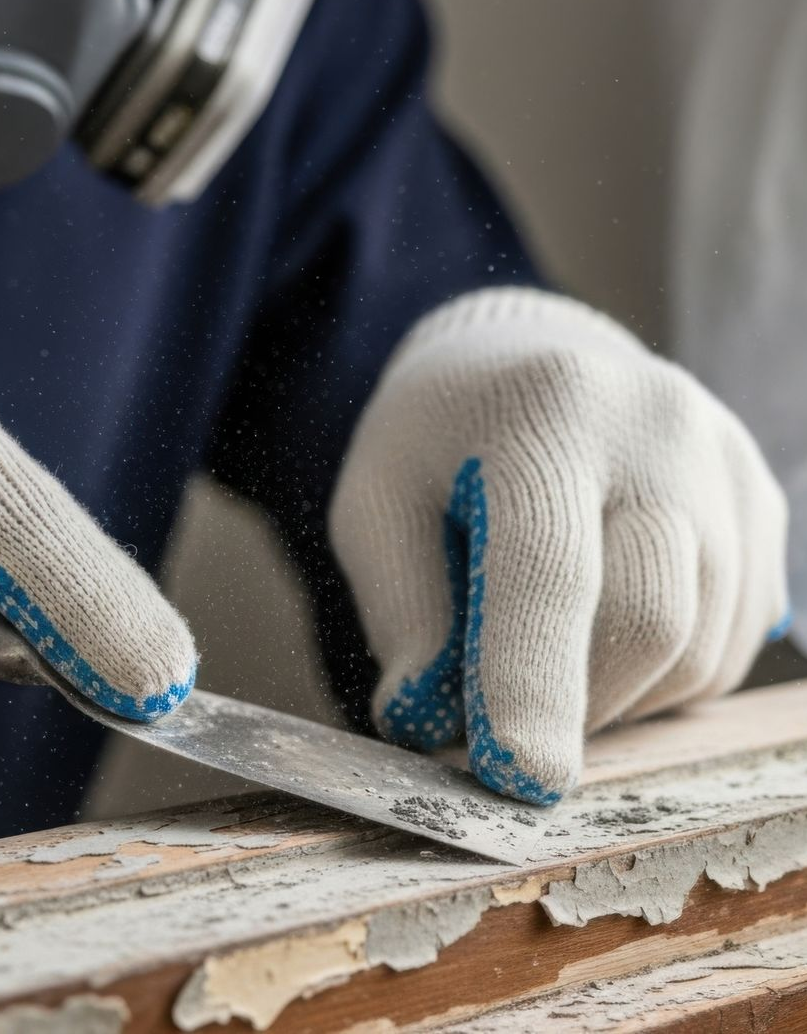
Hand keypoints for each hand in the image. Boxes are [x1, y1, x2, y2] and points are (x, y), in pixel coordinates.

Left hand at [330, 288, 787, 802]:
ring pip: (701, 647)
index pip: (548, 570)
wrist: (527, 359)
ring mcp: (725, 462)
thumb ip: (401, 608)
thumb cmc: (435, 439)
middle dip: (575, 705)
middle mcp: (656, 429)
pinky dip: (666, 672)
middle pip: (648, 622)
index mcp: (541, 416)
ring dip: (620, 694)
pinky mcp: (761, 499)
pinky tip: (607, 631)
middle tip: (507, 715)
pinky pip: (734, 638)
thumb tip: (426, 721)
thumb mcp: (376, 503)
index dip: (531, 684)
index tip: (520, 779)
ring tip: (551, 653)